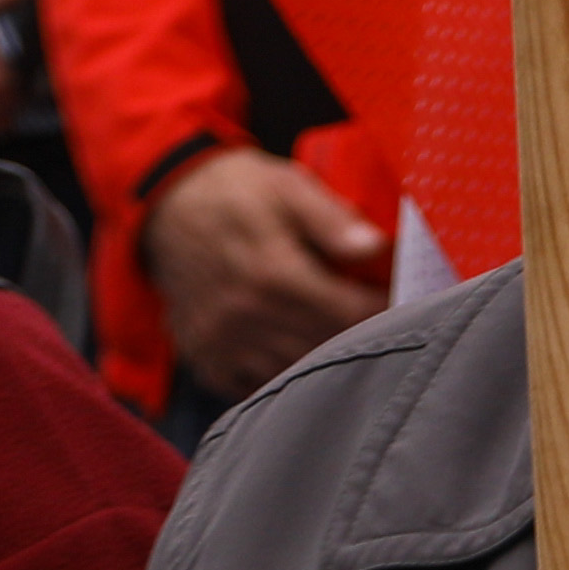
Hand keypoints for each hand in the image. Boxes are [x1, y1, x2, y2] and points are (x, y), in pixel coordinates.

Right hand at [141, 144, 390, 400]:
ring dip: (323, 356)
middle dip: (360, 334)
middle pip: (327, 346)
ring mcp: (221, 343)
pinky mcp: (205, 359)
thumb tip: (375, 246)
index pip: (350, 314)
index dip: (386, 309)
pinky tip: (293, 345)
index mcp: (272, 272)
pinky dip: (281, 373)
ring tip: (339, 332)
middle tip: (378, 315)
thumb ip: (330, 217)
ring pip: (294, 371)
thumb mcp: (285, 184)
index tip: (403, 298)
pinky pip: (255, 385)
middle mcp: (244, 316)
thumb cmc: (236, 190)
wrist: (166, 204)